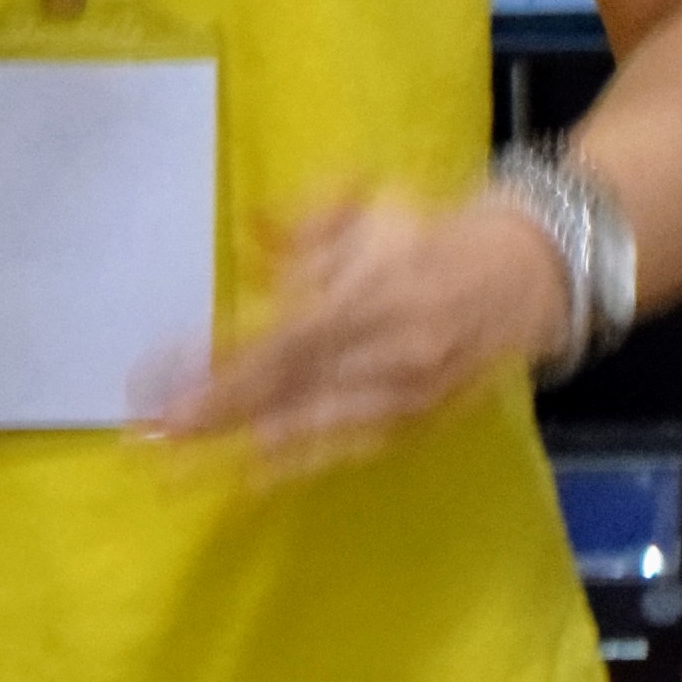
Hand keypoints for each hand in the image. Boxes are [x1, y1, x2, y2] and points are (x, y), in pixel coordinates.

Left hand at [144, 193, 572, 476]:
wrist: (530, 273)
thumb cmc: (437, 234)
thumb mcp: (375, 208)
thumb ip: (311, 223)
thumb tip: (248, 234)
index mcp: (378, 290)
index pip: (287, 341)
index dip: (225, 370)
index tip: (166, 386)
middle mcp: (389, 350)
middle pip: (289, 390)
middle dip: (216, 416)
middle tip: (151, 436)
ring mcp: (404, 392)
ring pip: (314, 426)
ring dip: (242, 446)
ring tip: (180, 468)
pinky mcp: (416, 420)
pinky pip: (348, 445)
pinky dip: (298, 460)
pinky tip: (252, 474)